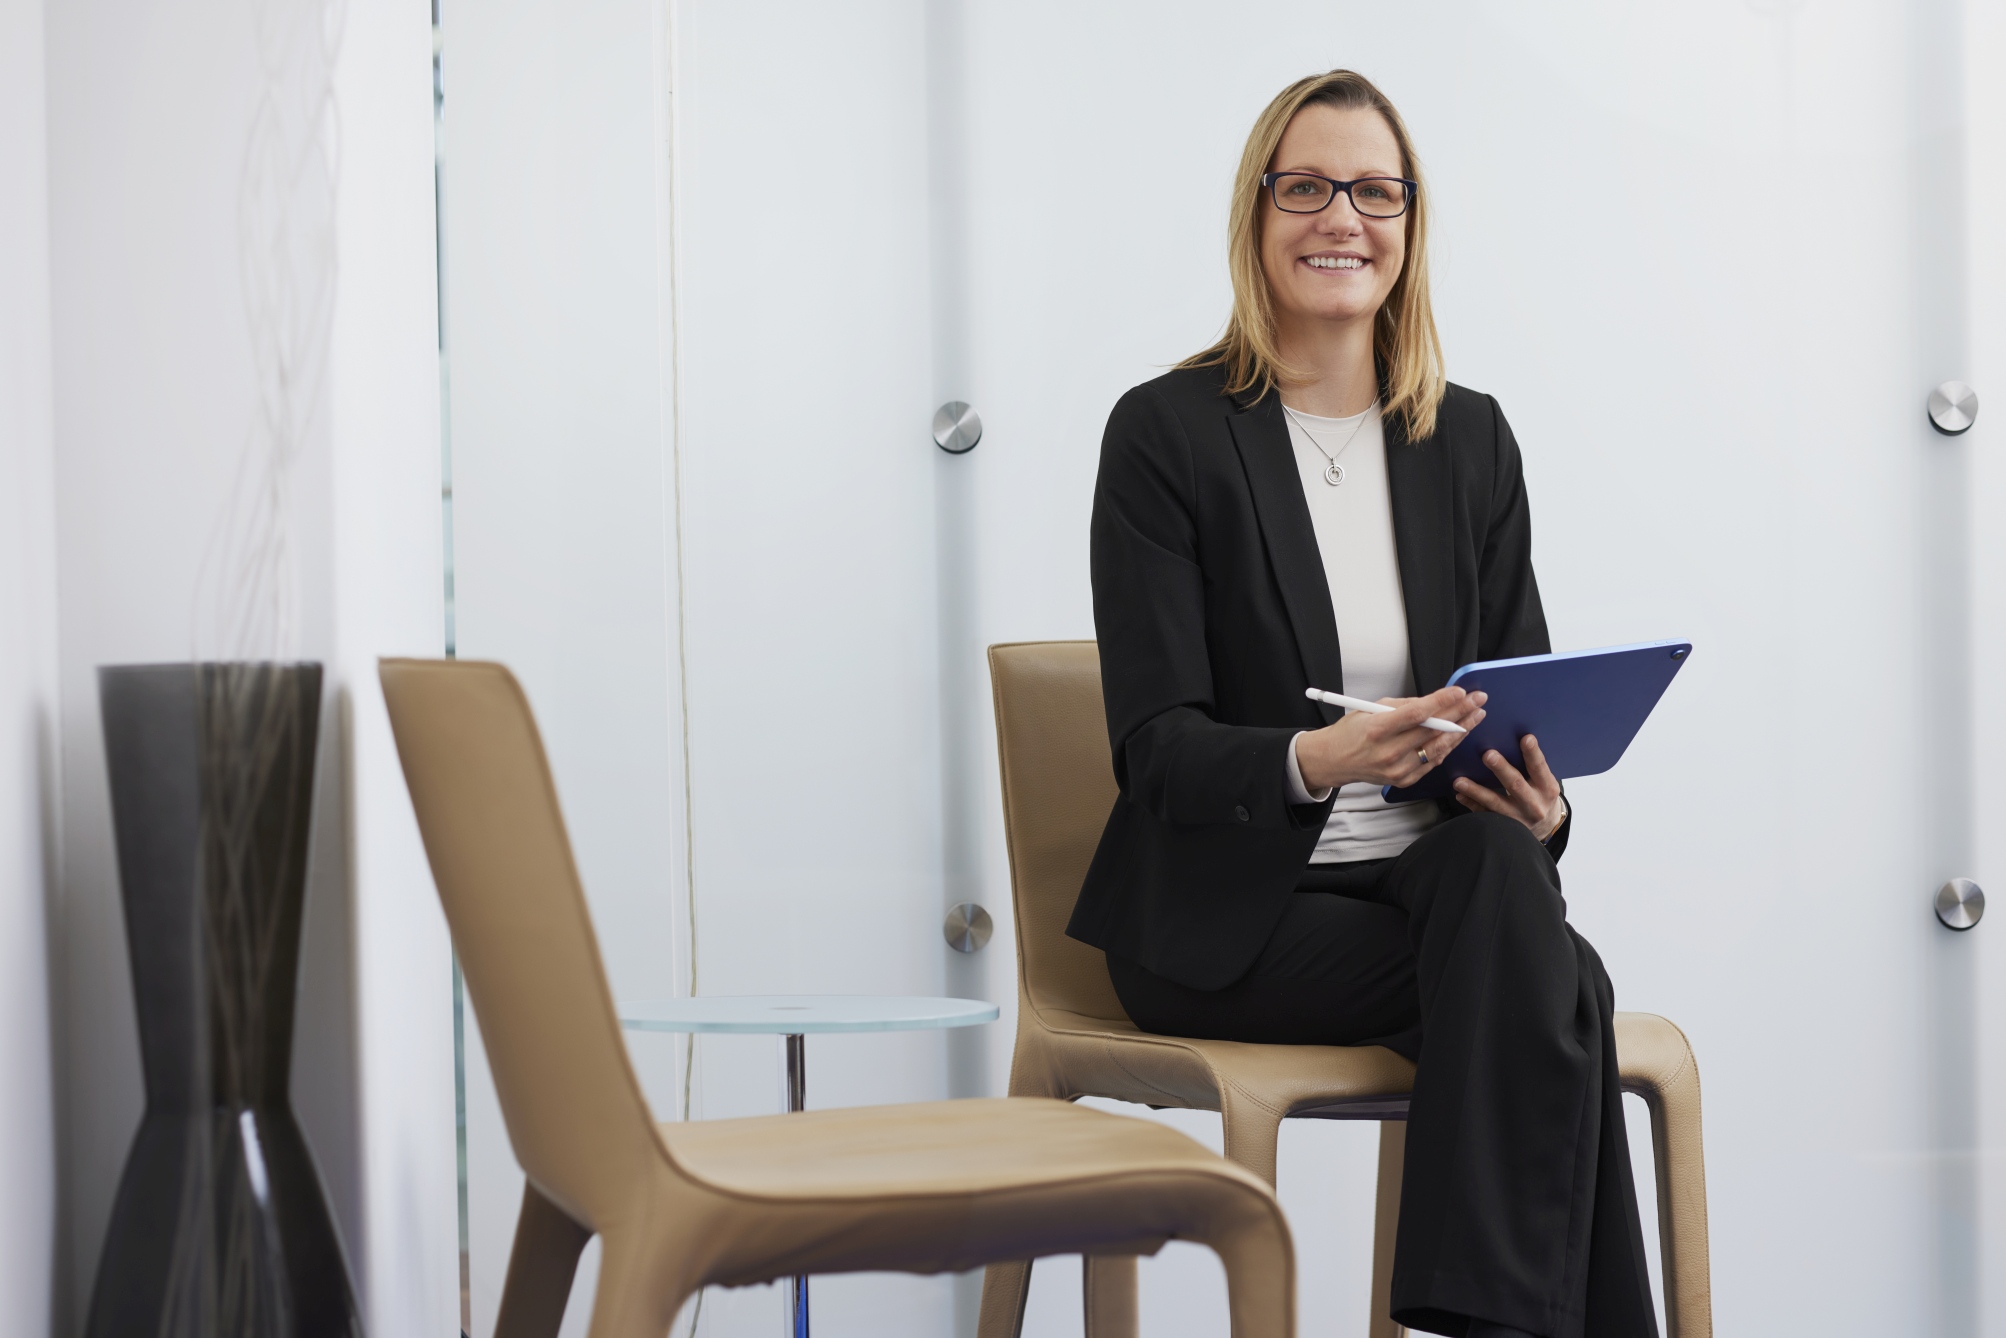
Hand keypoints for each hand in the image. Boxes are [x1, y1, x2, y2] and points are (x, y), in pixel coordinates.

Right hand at [1295, 687, 1486, 791]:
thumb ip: (1404, 706)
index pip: (1417, 714)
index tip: (1460, 691)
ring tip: (1475, 716)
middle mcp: (1388, 752)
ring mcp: (1398, 769)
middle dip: (1459, 713)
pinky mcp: (1404, 780)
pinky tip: (1459, 734)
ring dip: (1460, 730)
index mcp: (1378, 729)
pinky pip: (1432, 762)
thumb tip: (1434, 702)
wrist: (1335, 760)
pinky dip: (1446, 747)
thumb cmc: (1352, 732)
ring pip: (1438, 748)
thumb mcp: (1372, 708)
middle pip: (1433, 730)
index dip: (1442, 702)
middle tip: (1477, 700)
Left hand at [1452, 734, 1566, 840]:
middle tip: (1487, 755)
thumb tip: (1507, 741)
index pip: (1540, 768)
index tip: (1526, 738)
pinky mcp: (1504, 826)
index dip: (1533, 754)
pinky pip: (1485, 814)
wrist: (1546, 826)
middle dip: (1501, 769)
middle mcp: (1534, 803)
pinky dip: (1471, 804)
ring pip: (1495, 802)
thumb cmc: (1540, 795)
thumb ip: (1530, 767)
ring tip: (1459, 781)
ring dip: (1476, 790)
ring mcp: (1518, 817)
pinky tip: (1460, 795)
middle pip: (1515, 784)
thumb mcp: (1543, 782)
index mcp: (1547, 788)